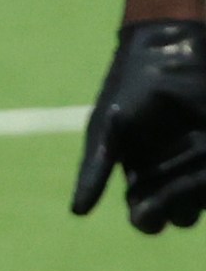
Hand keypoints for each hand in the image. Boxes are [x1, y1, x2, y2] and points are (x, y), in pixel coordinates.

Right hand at [72, 18, 205, 232]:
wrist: (170, 50)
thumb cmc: (130, 90)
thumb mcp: (107, 130)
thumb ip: (95, 170)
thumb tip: (77, 212)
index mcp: (142, 173)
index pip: (148, 216)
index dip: (148, 220)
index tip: (144, 213)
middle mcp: (173, 171)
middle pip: (181, 213)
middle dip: (177, 208)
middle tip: (173, 189)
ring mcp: (200, 158)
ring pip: (205, 198)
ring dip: (200, 194)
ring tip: (194, 167)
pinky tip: (201, 155)